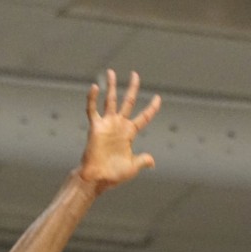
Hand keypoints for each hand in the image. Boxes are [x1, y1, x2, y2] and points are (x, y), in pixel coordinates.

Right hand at [77, 69, 160, 192]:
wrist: (97, 178)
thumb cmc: (113, 174)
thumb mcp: (132, 167)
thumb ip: (142, 160)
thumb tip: (152, 161)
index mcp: (129, 133)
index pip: (144, 117)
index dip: (151, 108)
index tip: (158, 97)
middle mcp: (119, 125)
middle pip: (128, 102)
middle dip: (132, 88)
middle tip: (135, 75)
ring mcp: (107, 124)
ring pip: (110, 101)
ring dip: (111, 86)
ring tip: (112, 72)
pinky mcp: (95, 127)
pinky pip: (93, 110)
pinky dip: (92, 99)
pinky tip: (94, 87)